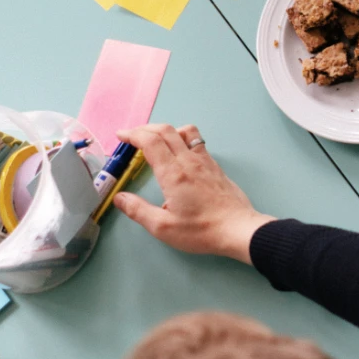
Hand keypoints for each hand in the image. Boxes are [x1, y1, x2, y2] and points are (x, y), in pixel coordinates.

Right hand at [113, 124, 275, 262]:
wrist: (238, 229)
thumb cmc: (201, 230)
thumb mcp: (163, 227)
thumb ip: (138, 211)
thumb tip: (120, 198)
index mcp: (174, 173)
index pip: (151, 141)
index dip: (133, 135)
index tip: (121, 136)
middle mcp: (189, 161)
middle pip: (166, 130)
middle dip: (145, 128)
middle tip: (132, 137)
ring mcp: (205, 161)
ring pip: (185, 131)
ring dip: (167, 130)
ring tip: (156, 141)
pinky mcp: (215, 166)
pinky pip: (197, 142)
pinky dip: (182, 138)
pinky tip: (179, 153)